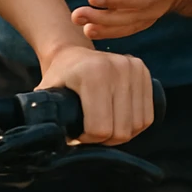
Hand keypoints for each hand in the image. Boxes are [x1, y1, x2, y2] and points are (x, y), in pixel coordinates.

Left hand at [37, 45, 153, 144]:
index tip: (77, 132)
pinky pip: (147, 116)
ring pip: (137, 126)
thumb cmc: (58, 77)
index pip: (100, 128)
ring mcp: (133, 68)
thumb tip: (44, 139)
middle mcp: (117, 68)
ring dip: (120, 134)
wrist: (72, 51)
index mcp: (93, 74)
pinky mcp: (143, 71)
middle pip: (121, 130)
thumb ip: (45, 115)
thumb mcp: (47, 93)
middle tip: (90, 132)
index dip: (87, 139)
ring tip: (103, 126)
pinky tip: (119, 121)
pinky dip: (134, 126)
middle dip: (104, 140)